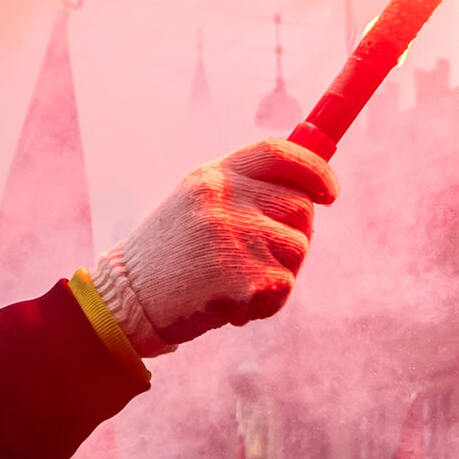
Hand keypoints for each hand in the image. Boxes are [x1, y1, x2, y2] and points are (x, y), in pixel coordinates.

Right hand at [94, 140, 338, 355]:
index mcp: (213, 176)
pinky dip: (267, 302)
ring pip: (298, 249)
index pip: (279, 153)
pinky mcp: (240, 277)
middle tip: (261, 257)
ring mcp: (233, 236)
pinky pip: (284, 286)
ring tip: (236, 282)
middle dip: (294, 236)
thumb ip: (244, 189)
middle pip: (301, 208)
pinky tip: (231, 305)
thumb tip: (310, 189)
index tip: (330, 193)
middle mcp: (224, 199)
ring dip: (280, 272)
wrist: (128, 301)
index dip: (314, 170)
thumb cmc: (170, 255)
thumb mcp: (197, 204)